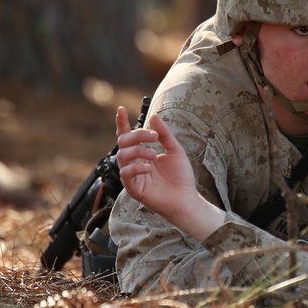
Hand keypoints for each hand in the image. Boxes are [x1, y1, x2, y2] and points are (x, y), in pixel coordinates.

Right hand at [115, 106, 223, 240]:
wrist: (186, 198)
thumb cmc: (181, 177)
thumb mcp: (175, 150)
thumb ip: (164, 134)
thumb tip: (154, 117)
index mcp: (142, 153)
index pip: (128, 136)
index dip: (122, 123)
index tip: (121, 109)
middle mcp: (134, 162)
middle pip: (123, 143)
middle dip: (137, 135)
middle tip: (154, 137)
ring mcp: (132, 175)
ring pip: (122, 156)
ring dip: (138, 151)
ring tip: (153, 155)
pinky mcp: (133, 188)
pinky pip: (125, 173)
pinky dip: (136, 167)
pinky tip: (149, 168)